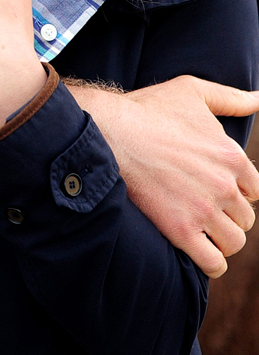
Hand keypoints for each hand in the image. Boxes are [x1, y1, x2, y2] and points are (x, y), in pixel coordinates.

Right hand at [70, 76, 258, 277]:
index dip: (237, 191)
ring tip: (202, 231)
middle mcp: (224, 186)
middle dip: (228, 216)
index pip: (255, 190)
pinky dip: (211, 263)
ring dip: (221, 240)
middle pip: (246, 218)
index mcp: (232, 156)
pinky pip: (213, 263)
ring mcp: (204, 210)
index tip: (217, 189)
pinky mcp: (180, 230)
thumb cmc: (148, 109)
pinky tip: (199, 251)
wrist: (110, 131)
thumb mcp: (192, 91)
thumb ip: (231, 98)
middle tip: (204, 209)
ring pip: (233, 241)